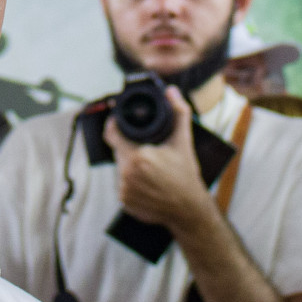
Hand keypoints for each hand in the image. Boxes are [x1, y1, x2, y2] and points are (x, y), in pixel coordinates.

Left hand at [104, 86, 216, 233]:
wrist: (189, 210)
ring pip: (121, 169)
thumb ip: (179, 112)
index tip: (119, 119)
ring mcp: (124, 191)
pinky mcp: (125, 203)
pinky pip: (123, 186)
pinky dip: (132, 181)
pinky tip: (146, 181)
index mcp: (137, 156)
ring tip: (149, 165)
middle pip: (119, 151)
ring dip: (130, 164)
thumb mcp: (184, 141)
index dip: (114, 124)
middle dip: (128, 145)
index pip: (112, 134)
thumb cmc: (186, 175)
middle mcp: (126, 174)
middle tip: (145, 145)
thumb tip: (171, 92)